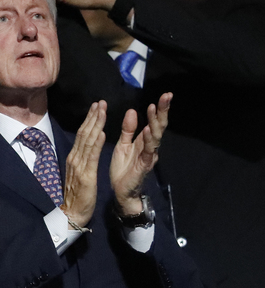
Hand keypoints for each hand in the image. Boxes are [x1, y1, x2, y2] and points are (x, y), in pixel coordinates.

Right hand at [60, 101, 106, 227]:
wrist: (72, 213)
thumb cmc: (78, 195)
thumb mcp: (79, 173)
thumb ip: (82, 159)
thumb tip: (86, 146)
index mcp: (74, 157)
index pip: (82, 135)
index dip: (89, 120)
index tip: (96, 107)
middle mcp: (75, 158)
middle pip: (84, 133)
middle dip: (93, 117)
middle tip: (101, 102)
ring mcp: (79, 166)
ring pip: (88, 141)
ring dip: (96, 124)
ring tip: (103, 111)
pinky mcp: (86, 175)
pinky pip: (92, 157)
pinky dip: (97, 144)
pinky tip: (102, 133)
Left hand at [110, 93, 171, 213]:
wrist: (121, 192)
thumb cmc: (123, 169)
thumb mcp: (123, 145)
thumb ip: (128, 129)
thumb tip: (132, 110)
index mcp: (143, 141)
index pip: (153, 122)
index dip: (158, 110)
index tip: (163, 95)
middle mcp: (149, 147)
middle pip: (159, 126)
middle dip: (163, 111)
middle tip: (167, 96)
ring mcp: (148, 156)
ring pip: (155, 137)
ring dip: (155, 122)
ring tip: (155, 108)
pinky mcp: (144, 166)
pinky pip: (147, 152)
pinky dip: (148, 141)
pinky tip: (148, 131)